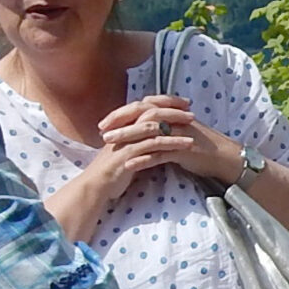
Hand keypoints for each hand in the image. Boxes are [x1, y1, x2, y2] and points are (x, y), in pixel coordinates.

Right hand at [47, 111, 193, 241]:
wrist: (95, 187)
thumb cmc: (112, 171)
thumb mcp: (125, 151)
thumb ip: (137, 141)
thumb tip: (154, 136)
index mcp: (124, 125)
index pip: (146, 105)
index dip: (165, 102)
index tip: (183, 102)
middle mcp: (125, 129)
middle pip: (151, 110)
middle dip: (173, 108)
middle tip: (191, 109)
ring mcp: (126, 140)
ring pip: (155, 126)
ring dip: (176, 125)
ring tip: (193, 124)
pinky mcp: (130, 154)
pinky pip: (154, 145)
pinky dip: (172, 143)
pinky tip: (187, 145)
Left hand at [99, 95, 239, 185]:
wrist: (223, 156)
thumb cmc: (198, 145)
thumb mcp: (178, 130)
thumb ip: (162, 125)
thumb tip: (140, 124)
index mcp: (171, 112)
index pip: (141, 106)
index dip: (122, 113)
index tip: (104, 122)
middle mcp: (173, 118)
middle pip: (142, 113)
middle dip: (120, 120)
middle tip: (102, 130)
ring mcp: (178, 133)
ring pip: (148, 131)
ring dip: (127, 137)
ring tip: (110, 144)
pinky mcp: (183, 149)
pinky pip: (160, 153)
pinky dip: (144, 159)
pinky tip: (130, 165)